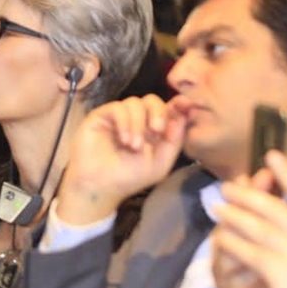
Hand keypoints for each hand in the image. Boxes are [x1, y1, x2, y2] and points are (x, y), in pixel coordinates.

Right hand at [57, 95, 186, 223]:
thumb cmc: (129, 177)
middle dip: (158, 112)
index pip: (167, 108)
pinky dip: (124, 122)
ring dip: (138, 124)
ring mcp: (118, 117)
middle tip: (157, 130)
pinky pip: (117, 108)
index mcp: (152, 129)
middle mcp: (136, 120)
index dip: (178, 105)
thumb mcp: (160, 163)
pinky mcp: (101, 116)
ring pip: (134, 103)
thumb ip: (174, 140)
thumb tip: (185, 114)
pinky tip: (124, 140)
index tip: (186, 106)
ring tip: (134, 146)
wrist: (100, 186)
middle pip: (151, 100)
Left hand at [212, 151, 286, 287]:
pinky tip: (218, 237)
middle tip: (227, 186)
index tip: (271, 155)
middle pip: (275, 207)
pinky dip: (231, 242)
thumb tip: (280, 216)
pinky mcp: (279, 274)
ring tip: (216, 207)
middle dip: (249, 194)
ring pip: (258, 226)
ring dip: (233, 214)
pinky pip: (248, 250)